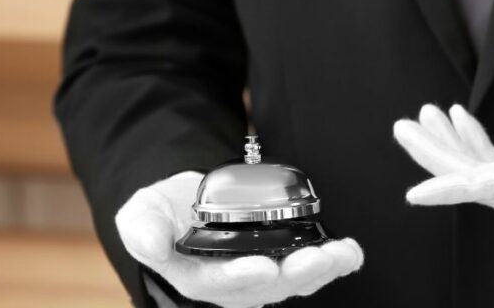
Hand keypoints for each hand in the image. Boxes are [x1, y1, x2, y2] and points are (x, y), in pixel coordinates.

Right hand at [115, 172, 362, 307]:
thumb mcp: (143, 215)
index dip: (241, 278)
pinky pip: (310, 266)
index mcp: (197, 275)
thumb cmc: (164, 215)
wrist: (186, 207)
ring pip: (295, 280)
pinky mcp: (282, 260)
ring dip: (322, 269)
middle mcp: (234, 283)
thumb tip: (149, 243)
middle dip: (296, 274)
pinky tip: (350, 252)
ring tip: (343, 254)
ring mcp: (261, 274)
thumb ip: (144, 229)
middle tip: (317, 258)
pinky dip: (334, 262)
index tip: (262, 268)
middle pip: (268, 286)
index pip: (219, 283)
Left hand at [393, 74, 493, 226]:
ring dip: (453, 148)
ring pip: (483, 178)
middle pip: (476, 182)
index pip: (492, 187)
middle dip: (436, 154)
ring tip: (426, 115)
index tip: (415, 193)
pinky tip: (462, 120)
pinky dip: (478, 149)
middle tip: (403, 125)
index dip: (451, 187)